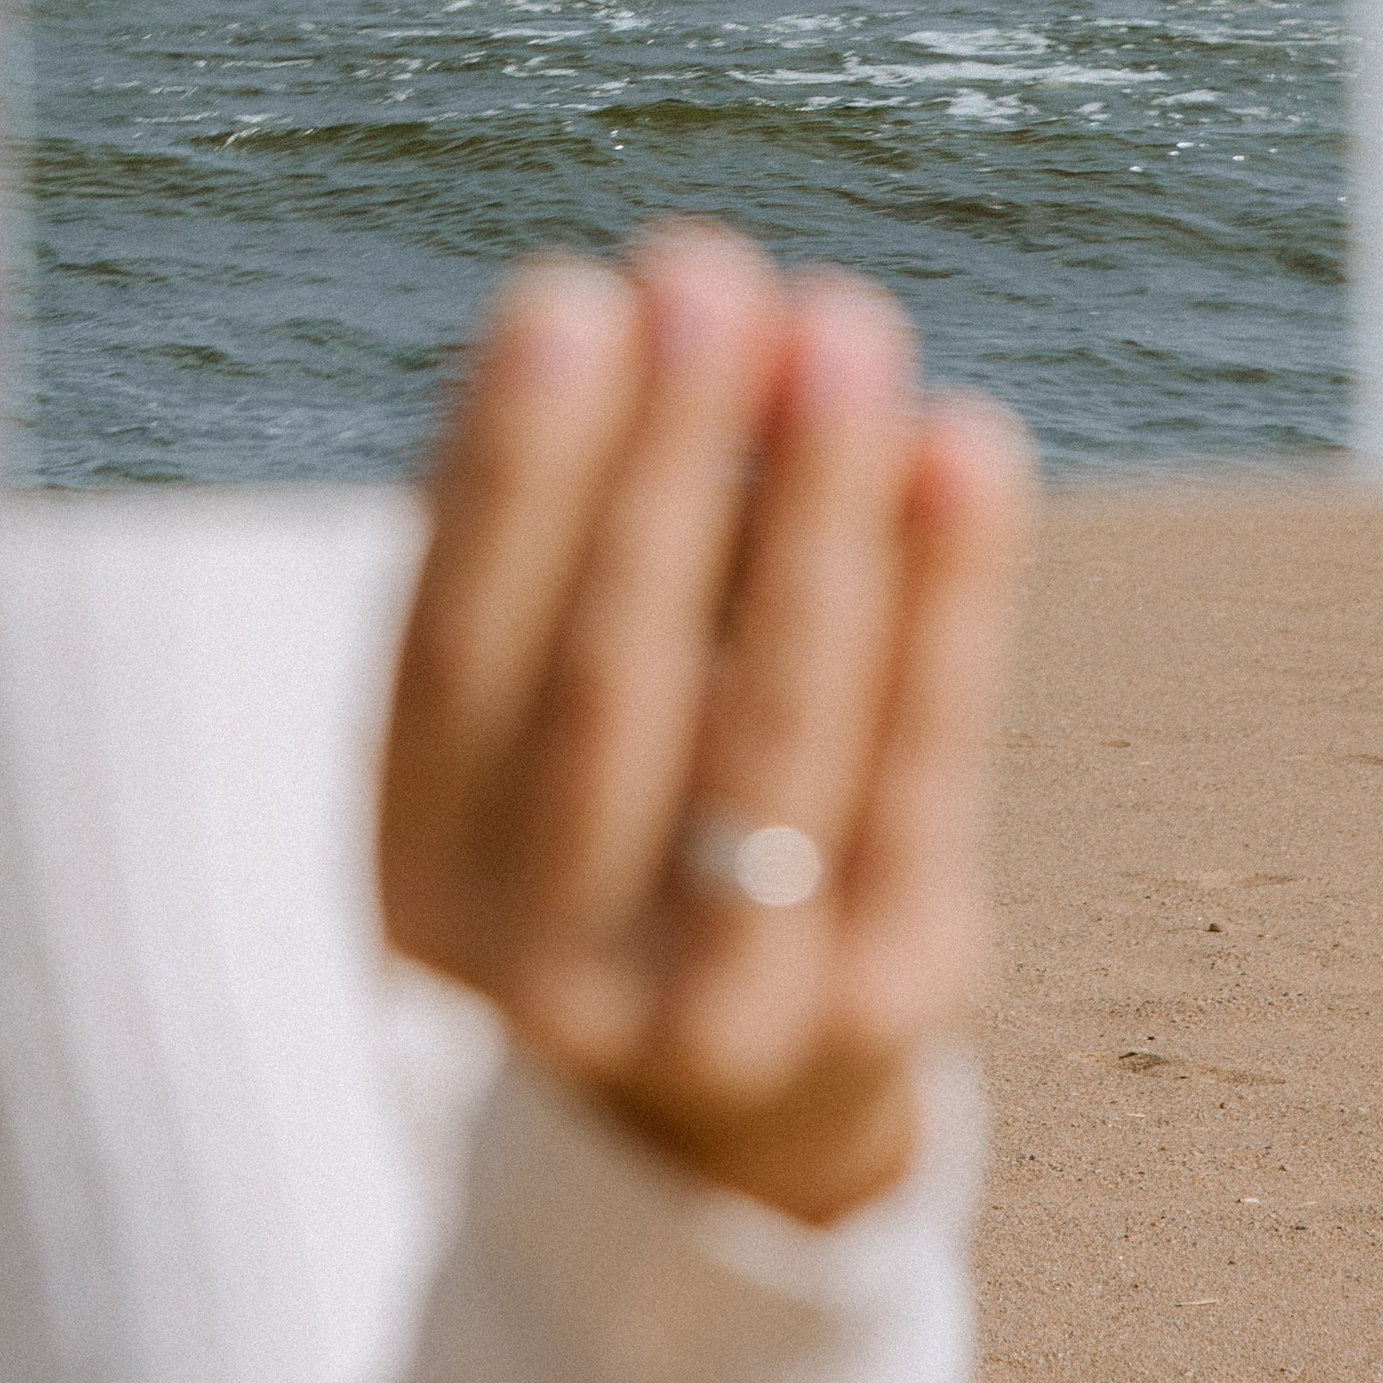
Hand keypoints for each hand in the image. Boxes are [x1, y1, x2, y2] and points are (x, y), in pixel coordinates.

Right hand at [380, 226, 1030, 1225]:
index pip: (455, 651)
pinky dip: (952, 600)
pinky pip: (926, 770)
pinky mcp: (892, 1004)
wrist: (727, 1109)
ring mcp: (726, 1006)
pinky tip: (966, 449)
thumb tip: (600, 312)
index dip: (514, 471)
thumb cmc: (613, 824)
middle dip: (666, 459)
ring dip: (817, 504)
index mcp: (417, 880)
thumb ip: (550, 546)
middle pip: (614, 680)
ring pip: (779, 724)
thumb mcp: (532, 726)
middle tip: (708, 274)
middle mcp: (547, 969)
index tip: (568, 292)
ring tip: (842, 323)